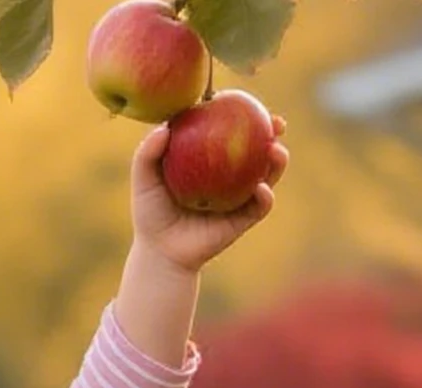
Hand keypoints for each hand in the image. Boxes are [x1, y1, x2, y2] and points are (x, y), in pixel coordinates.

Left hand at [131, 112, 287, 273]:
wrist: (161, 252)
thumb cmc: (151, 212)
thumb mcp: (144, 179)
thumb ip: (147, 153)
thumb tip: (165, 128)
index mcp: (211, 154)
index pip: (231, 125)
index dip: (244, 111)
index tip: (248, 101)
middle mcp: (230, 171)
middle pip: (258, 144)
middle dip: (272, 130)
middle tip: (275, 123)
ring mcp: (240, 194)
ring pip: (267, 172)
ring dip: (277, 161)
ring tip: (275, 152)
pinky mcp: (244, 218)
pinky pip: (260, 205)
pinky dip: (265, 196)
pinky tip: (261, 189)